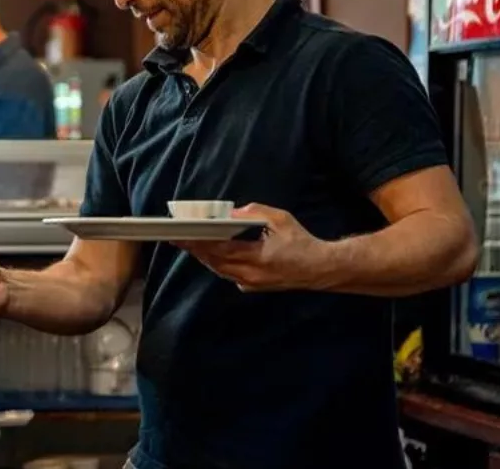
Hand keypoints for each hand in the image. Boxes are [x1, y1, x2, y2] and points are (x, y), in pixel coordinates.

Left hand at [173, 203, 327, 291]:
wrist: (321, 268)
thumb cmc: (302, 242)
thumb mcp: (280, 220)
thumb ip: (254, 213)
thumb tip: (230, 213)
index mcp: (257, 259)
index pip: (219, 250)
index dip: (198, 242)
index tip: (182, 234)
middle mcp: (251, 276)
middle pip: (214, 262)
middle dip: (196, 249)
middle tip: (178, 237)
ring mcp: (251, 284)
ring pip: (219, 270)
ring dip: (204, 257)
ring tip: (189, 244)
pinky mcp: (253, 287)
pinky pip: (229, 275)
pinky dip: (218, 264)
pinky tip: (210, 253)